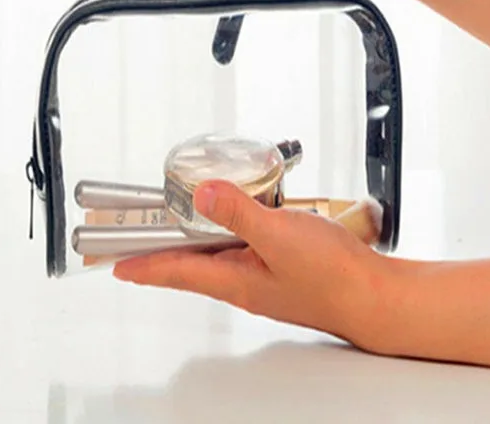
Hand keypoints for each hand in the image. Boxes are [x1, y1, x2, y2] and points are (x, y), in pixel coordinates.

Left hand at [113, 180, 390, 350]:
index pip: (175, 271)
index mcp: (234, 279)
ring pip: (216, 254)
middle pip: (189, 264)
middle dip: (160, 250)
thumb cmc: (333, 277)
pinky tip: (234, 217)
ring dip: (192, 239)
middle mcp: (242, 280)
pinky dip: (227, 231)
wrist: (374, 297)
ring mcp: (261, 275)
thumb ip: (239, 214)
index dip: (143, 264)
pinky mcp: (280, 265)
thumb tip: (202, 193)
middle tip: (136, 239)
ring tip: (175, 222)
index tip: (115, 263)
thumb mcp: (280, 236)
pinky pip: (242, 247)